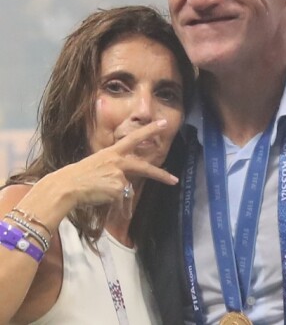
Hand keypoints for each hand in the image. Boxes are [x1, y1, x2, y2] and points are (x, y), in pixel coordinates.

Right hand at [41, 119, 178, 210]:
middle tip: (174, 180)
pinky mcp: (117, 187)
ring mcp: (119, 174)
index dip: (150, 130)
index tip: (163, 124)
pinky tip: (105, 204)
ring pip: (126, 190)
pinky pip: (121, 200)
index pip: (135, 138)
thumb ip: (114, 170)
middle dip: (160, 175)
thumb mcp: (98, 166)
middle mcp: (118, 161)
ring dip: (121, 201)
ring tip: (114, 206)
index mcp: (112, 152)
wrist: (66, 186)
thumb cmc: (78, 177)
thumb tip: (125, 185)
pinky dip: (118, 207)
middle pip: (143, 167)